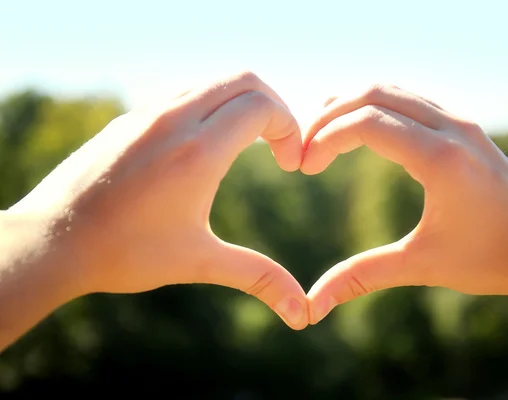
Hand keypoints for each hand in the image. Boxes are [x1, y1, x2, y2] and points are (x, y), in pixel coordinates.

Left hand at [7, 72, 308, 329]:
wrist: (53, 242)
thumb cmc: (125, 253)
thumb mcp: (199, 261)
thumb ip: (257, 277)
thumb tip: (301, 313)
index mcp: (199, 151)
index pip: (262, 106)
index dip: (289, 129)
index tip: (289, 164)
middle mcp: (174, 119)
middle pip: (244, 79)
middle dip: (273, 107)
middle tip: (277, 145)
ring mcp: (147, 113)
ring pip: (211, 82)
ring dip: (239, 105)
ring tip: (245, 145)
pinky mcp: (129, 119)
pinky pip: (182, 94)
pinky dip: (208, 107)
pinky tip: (202, 148)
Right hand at [301, 84, 507, 323]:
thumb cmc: (491, 259)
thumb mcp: (421, 266)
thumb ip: (362, 277)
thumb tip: (312, 306)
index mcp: (441, 158)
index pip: (365, 121)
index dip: (324, 137)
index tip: (304, 166)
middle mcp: (452, 128)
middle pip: (372, 93)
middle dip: (328, 116)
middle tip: (305, 150)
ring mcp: (460, 122)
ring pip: (392, 90)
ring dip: (351, 105)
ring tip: (323, 137)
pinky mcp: (463, 126)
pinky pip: (409, 99)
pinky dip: (375, 106)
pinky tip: (360, 132)